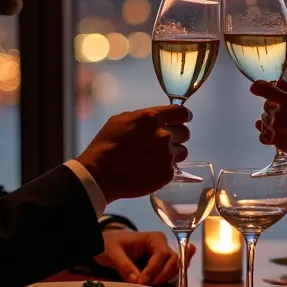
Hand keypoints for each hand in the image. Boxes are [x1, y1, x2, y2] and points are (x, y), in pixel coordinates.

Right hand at [77, 105, 191, 200]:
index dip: (183, 116)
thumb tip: (156, 119)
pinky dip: (164, 168)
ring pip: (182, 152)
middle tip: (162, 142)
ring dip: (172, 153)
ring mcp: (167, 156)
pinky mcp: (167, 174)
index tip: (183, 119)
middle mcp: (163, 135)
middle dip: (176, 136)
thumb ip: (144, 117)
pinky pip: (173, 168)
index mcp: (152, 119)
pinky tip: (150, 169)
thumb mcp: (121, 120)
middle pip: (185, 133)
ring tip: (155, 158)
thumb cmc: (106, 145)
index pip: (182, 113)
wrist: (101, 173)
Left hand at [94, 229, 196, 284]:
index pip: (161, 255)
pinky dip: (166, 281)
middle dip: (163, 275)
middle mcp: (162, 245)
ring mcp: (163, 256)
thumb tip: (136, 281)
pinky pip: (169, 274)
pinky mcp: (160, 265)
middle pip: (173, 261)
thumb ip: (125, 266)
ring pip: (174, 268)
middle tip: (148, 286)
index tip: (142, 282)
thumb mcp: (113, 254)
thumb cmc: (110, 245)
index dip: (154, 270)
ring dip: (165, 279)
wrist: (106, 245)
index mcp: (153, 238)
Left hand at [251, 78, 286, 167]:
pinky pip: (263, 134)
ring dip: (271, 120)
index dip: (259, 86)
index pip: (264, 89)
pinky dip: (268, 133)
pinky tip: (280, 133)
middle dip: (273, 106)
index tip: (258, 87)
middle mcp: (280, 114)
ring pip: (263, 119)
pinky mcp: (275, 142)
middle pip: (265, 105)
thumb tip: (278, 81)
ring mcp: (276, 129)